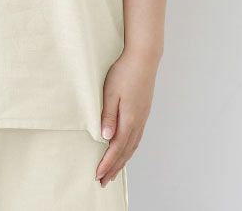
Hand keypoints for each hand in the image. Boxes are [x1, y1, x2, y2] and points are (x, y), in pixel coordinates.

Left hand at [95, 48, 159, 186]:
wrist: (143, 58)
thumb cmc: (124, 72)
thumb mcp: (110, 92)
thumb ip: (108, 115)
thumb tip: (105, 138)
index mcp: (129, 119)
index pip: (116, 148)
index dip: (107, 163)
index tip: (98, 175)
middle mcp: (138, 122)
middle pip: (125, 151)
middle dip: (114, 168)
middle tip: (104, 182)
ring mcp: (142, 117)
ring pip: (132, 146)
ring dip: (122, 160)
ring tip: (113, 171)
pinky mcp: (143, 111)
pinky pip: (136, 137)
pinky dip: (129, 149)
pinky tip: (125, 149)